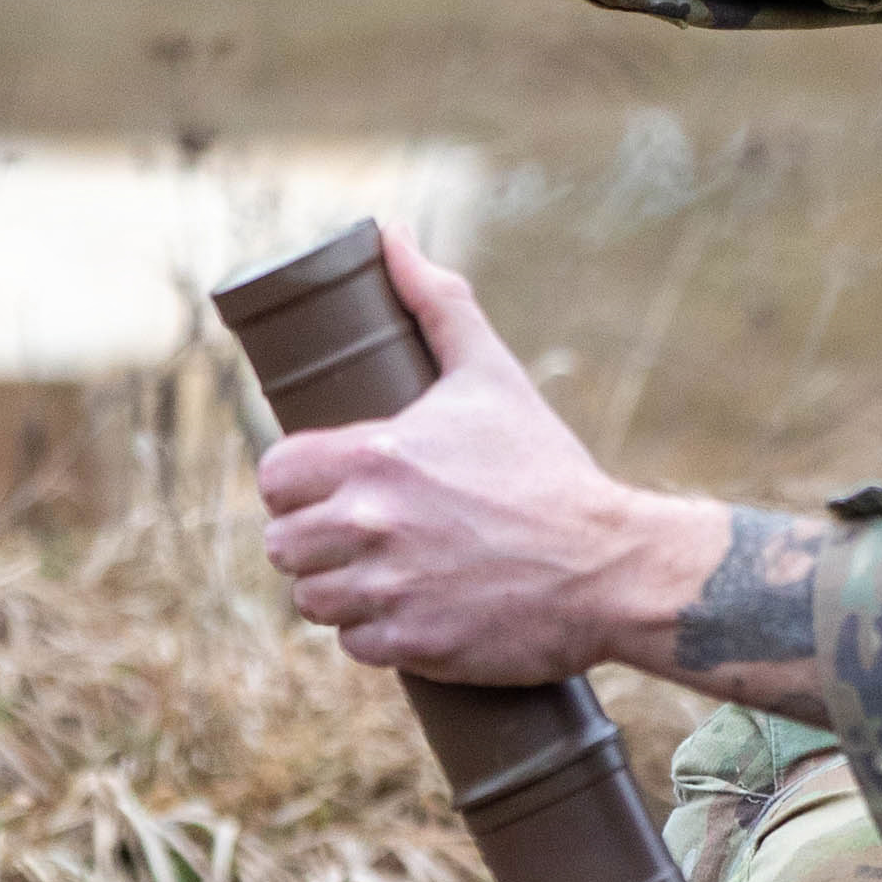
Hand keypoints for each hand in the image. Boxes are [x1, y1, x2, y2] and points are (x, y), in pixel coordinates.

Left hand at [251, 226, 736, 687]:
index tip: (318, 489)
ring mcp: (388, 587)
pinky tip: (406, 613)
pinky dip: (375, 636)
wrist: (609, 562)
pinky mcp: (411, 642)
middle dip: (311, 542)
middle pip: (281, 545)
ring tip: (378, 577)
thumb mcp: (491, 375)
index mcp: (375, 456)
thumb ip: (437, 301)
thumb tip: (391, 235)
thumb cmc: (546, 467)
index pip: (273, 477)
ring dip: (337, 592)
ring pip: (311, 600)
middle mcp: (370, 522)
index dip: (291, 486)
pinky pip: (352, 646)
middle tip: (351, 538)